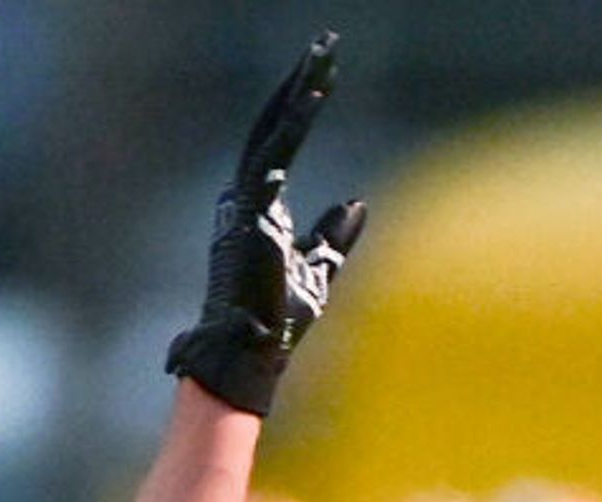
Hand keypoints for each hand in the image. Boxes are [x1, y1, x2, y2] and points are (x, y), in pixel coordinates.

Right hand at [163, 36, 365, 417]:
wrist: (252, 356)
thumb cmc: (277, 326)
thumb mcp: (317, 272)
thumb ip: (333, 237)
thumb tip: (357, 203)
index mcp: (257, 208)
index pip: (278, 144)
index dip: (299, 109)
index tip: (322, 77)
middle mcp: (244, 197)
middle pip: (273, 126)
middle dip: (299, 84)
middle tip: (324, 46)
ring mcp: (245, 202)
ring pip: (273, 131)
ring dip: (299, 91)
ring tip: (323, 56)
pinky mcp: (254, 211)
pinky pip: (275, 155)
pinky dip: (295, 124)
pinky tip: (314, 95)